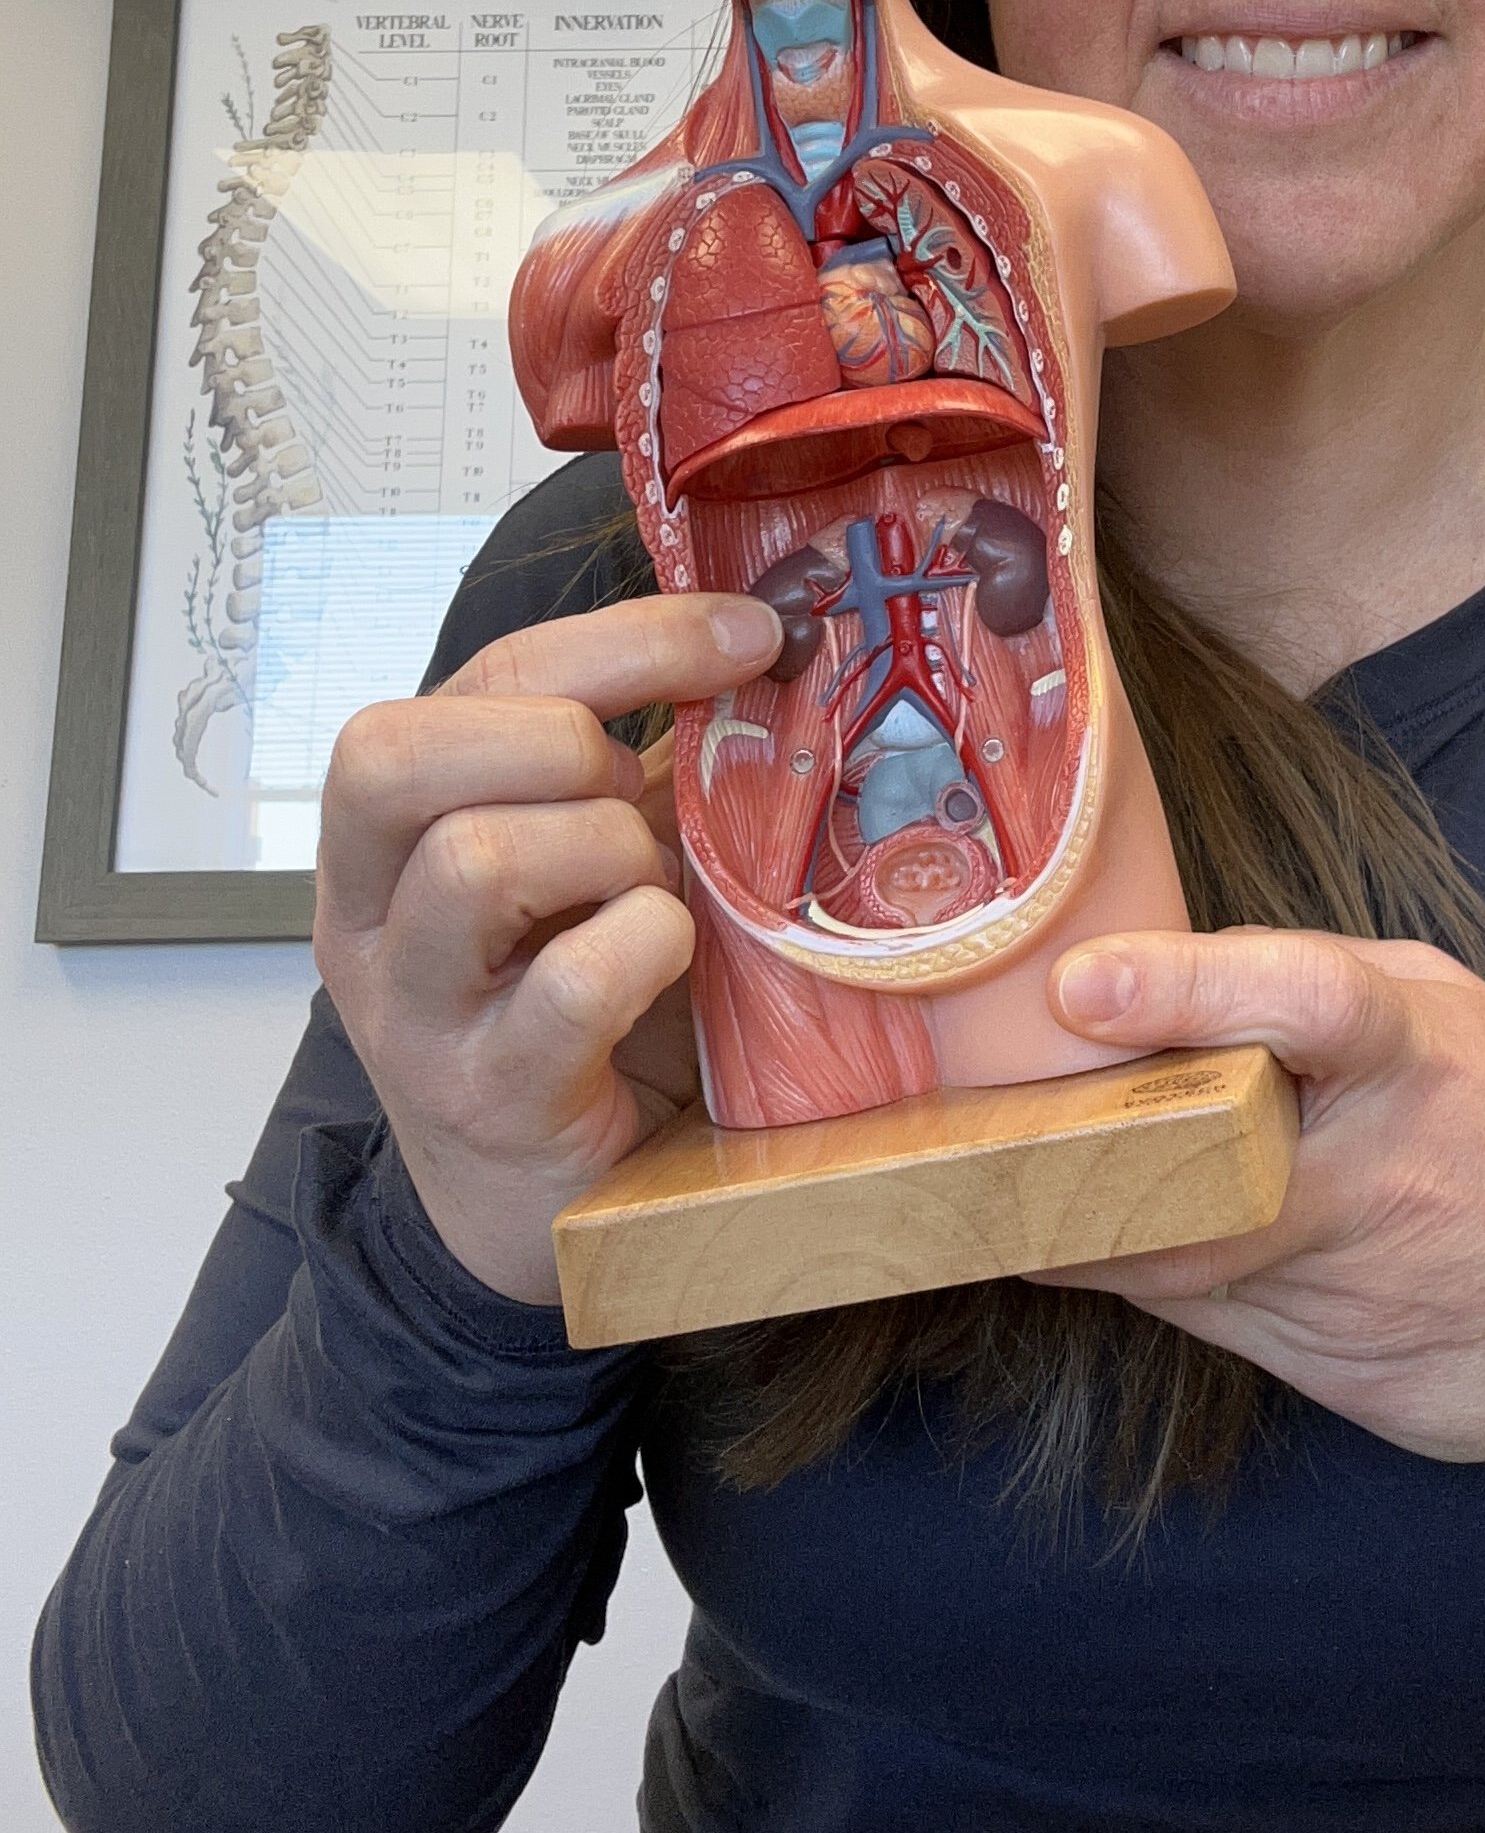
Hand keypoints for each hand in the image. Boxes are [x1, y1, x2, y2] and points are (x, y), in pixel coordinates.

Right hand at [313, 595, 779, 1305]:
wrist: (553, 1200)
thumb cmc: (585, 1003)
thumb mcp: (601, 859)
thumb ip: (646, 764)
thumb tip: (769, 650)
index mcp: (391, 826)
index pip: (482, 677)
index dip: (628, 637)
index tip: (754, 632)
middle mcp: (367, 911)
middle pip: (395, 751)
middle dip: (559, 743)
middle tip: (633, 802)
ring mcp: (414, 1011)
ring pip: (471, 858)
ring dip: (606, 851)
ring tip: (651, 893)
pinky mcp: (488, 1097)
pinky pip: (567, 983)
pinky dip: (644, 947)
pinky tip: (667, 961)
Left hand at [1039, 927, 1484, 1463]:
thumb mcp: (1452, 1013)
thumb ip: (1314, 984)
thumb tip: (1156, 979)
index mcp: (1423, 1054)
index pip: (1309, 1001)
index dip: (1188, 990)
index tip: (1078, 987)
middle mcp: (1387, 1172)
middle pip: (1201, 1170)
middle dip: (1080, 1155)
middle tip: (973, 1122)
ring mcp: (1359, 1285)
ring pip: (1177, 1257)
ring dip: (1079, 1222)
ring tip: (986, 1178)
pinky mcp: (1336, 1370)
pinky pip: (1202, 1316)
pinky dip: (1136, 1276)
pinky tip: (1075, 1240)